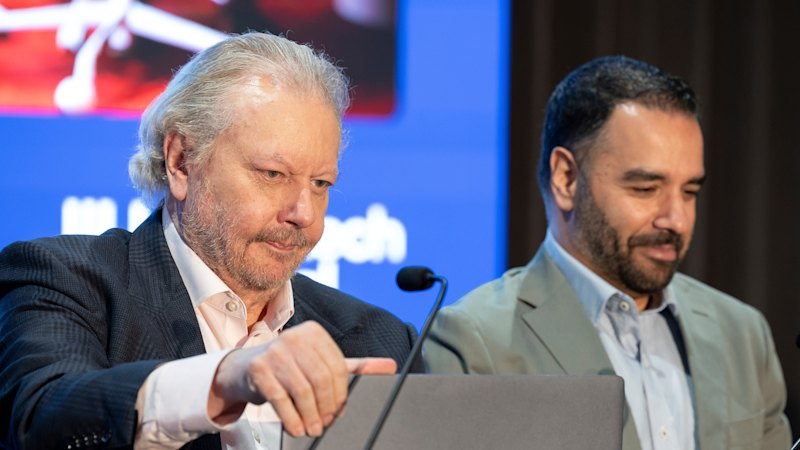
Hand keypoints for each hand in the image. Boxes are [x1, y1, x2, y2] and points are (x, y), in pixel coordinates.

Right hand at [207, 321, 396, 436]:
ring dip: (310, 416)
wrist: (242, 370)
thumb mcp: (321, 363)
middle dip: (327, 407)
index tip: (339, 411)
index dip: (341, 395)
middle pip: (322, 379)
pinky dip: (291, 418)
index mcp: (314, 333)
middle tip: (326, 423)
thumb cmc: (288, 367)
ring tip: (313, 429)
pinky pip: (281, 399)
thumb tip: (390, 366)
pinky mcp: (258, 368)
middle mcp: (295, 337)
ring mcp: (274, 351)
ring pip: (303, 391)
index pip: (338, 367)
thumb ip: (356, 366)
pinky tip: (296, 427)